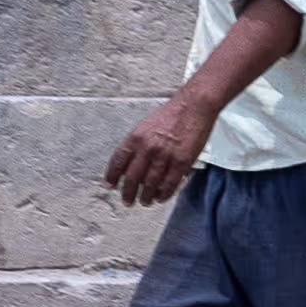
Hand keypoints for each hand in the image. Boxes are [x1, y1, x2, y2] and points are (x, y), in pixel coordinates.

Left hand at [102, 89, 221, 205]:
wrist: (195, 105)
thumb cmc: (172, 113)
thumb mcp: (146, 125)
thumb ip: (137, 143)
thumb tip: (129, 162)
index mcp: (136, 137)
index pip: (118, 161)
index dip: (112, 176)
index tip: (110, 185)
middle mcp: (148, 148)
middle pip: (132, 177)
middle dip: (127, 192)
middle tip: (127, 200)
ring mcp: (165, 156)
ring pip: (150, 185)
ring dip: (146, 196)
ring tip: (144, 201)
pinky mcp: (181, 162)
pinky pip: (169, 184)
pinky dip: (164, 194)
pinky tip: (161, 197)